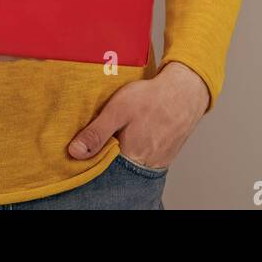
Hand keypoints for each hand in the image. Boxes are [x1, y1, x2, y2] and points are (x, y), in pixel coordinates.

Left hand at [66, 62, 209, 169]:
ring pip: (131, 165)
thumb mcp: (118, 110)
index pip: (102, 168)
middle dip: (107, 156)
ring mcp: (157, 162)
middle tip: (103, 138)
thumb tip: (75, 152)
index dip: (91, 159)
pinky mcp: (165, 156)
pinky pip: (145, 160)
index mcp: (130, 156)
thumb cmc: (153, 98)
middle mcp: (144, 164)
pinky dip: (136, 151)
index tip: (82, 149)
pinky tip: (134, 136)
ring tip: (120, 135)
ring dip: (122, 154)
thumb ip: (97, 133)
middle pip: (117, 169)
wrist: (186, 91)